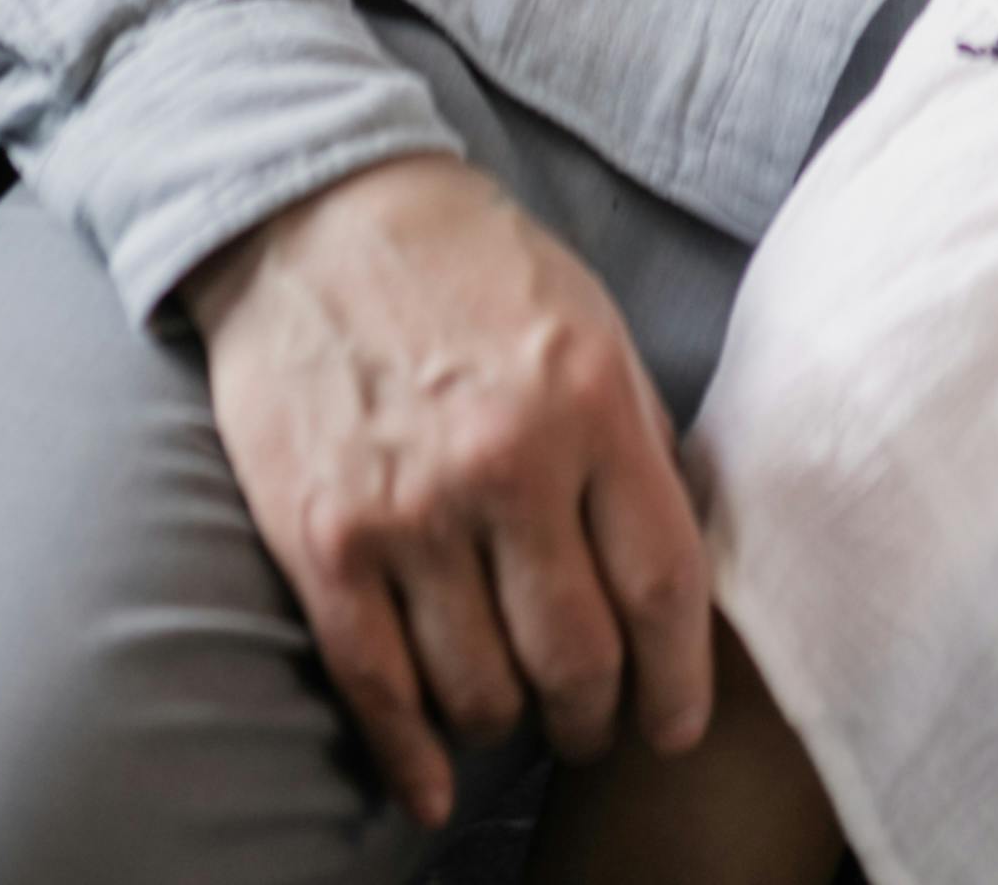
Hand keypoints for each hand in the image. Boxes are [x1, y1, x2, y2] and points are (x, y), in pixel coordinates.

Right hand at [183, 153, 711, 830]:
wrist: (318, 214)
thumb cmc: (471, 269)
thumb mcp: (588, 322)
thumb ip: (632, 440)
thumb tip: (672, 571)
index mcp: (588, 402)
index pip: (663, 586)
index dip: (680, 679)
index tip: (675, 722)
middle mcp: (506, 463)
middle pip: (577, 657)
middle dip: (595, 716)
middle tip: (592, 723)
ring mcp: (410, 510)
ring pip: (483, 690)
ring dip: (507, 722)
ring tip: (514, 707)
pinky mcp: (324, 541)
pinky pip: (379, 689)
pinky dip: (413, 758)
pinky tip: (436, 783)